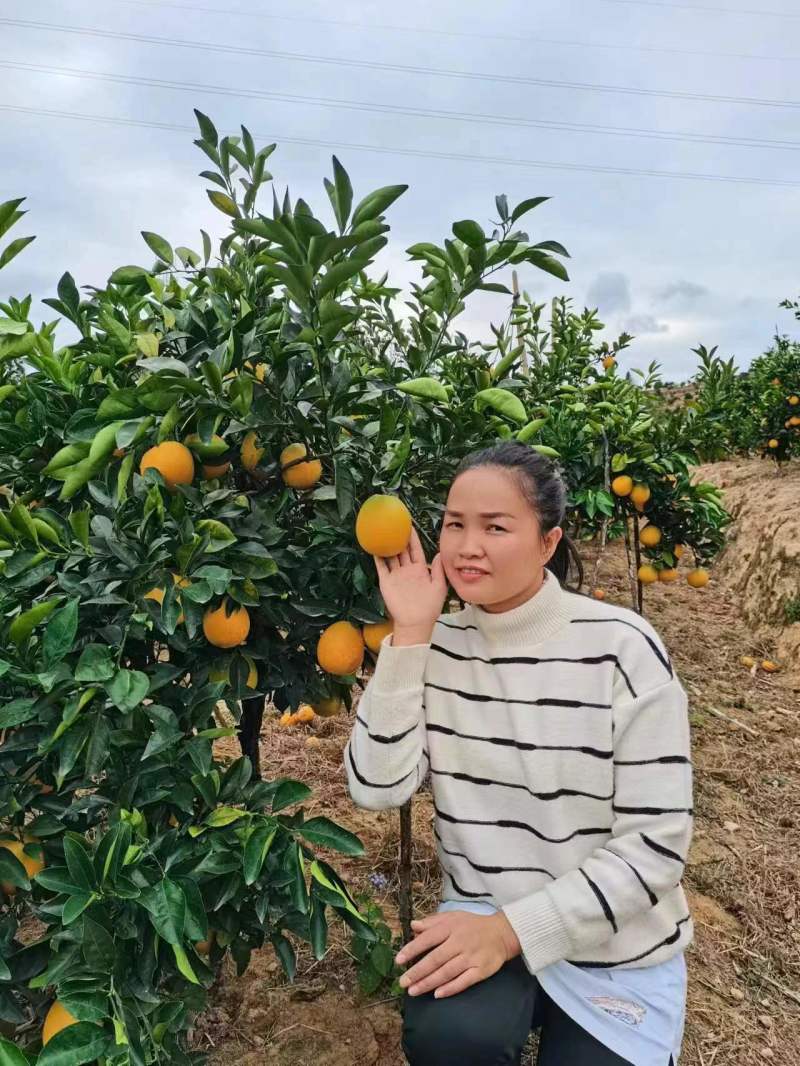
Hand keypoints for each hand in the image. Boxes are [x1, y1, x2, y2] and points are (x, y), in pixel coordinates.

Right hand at [373, 527, 446, 642]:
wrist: (415, 623)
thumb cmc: (429, 607)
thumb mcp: (439, 587)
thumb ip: (439, 570)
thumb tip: (439, 553)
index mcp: (421, 570)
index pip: (416, 550)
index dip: (413, 538)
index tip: (410, 525)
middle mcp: (407, 570)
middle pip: (402, 550)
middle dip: (399, 537)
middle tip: (395, 523)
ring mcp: (396, 575)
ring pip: (391, 556)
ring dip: (388, 545)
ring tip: (384, 531)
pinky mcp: (386, 582)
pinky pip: (381, 567)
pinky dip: (377, 557)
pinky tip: (374, 547)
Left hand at [395, 911, 520, 998]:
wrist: (501, 933)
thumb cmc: (472, 925)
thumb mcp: (452, 917)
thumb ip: (432, 922)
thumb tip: (413, 926)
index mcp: (451, 927)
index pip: (428, 939)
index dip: (412, 949)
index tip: (399, 960)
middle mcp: (460, 942)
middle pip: (435, 959)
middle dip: (417, 972)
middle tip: (402, 982)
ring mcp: (471, 957)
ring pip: (447, 972)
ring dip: (429, 982)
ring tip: (413, 991)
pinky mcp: (481, 970)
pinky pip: (464, 981)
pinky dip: (450, 988)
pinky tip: (437, 994)